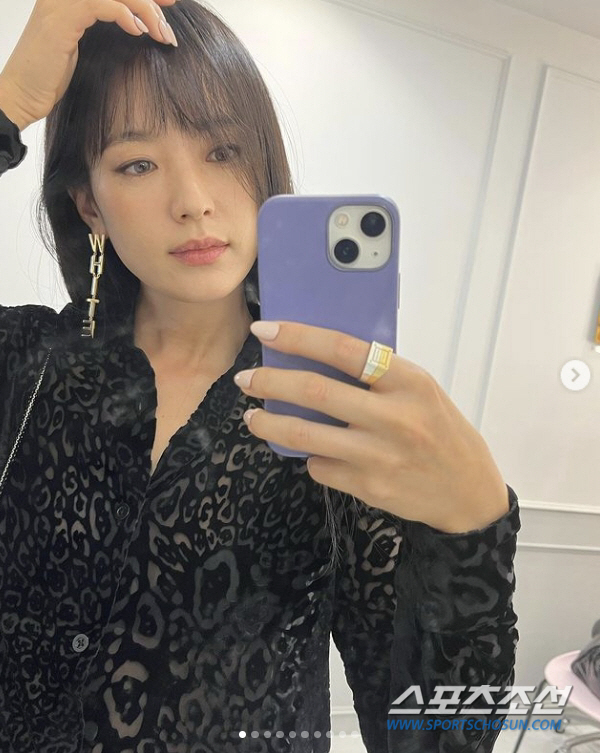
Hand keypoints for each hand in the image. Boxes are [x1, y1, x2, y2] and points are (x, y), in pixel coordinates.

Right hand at [0, 0, 176, 130]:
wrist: (23, 95)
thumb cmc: (53, 77)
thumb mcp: (88, 49)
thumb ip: (108, 31)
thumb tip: (142, 27)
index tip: (169, 3)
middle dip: (151, 0)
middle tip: (170, 22)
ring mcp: (61, 2)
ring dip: (145, 10)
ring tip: (162, 34)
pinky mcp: (61, 17)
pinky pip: (102, 4)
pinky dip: (125, 15)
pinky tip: (139, 32)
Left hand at [234, 320, 508, 533]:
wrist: (467, 492)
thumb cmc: (442, 431)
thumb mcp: (421, 392)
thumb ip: (378, 376)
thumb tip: (316, 358)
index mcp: (409, 382)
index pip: (345, 350)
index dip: (300, 337)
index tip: (265, 330)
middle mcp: (394, 418)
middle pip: (315, 393)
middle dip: (270, 383)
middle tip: (246, 379)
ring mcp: (379, 456)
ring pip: (306, 437)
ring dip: (270, 424)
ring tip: (253, 417)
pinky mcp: (368, 487)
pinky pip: (320, 467)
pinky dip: (309, 457)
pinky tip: (311, 452)